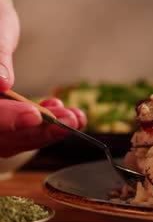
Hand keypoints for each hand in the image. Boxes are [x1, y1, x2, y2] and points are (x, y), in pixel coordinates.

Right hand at [0, 0, 86, 156]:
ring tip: (76, 117)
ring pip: (11, 138)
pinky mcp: (2, 117)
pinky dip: (44, 124)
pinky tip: (65, 111)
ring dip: (46, 131)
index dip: (6, 119)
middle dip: (36, 131)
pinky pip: (20, 130)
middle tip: (69, 121)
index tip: (33, 115)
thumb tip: (0, 83)